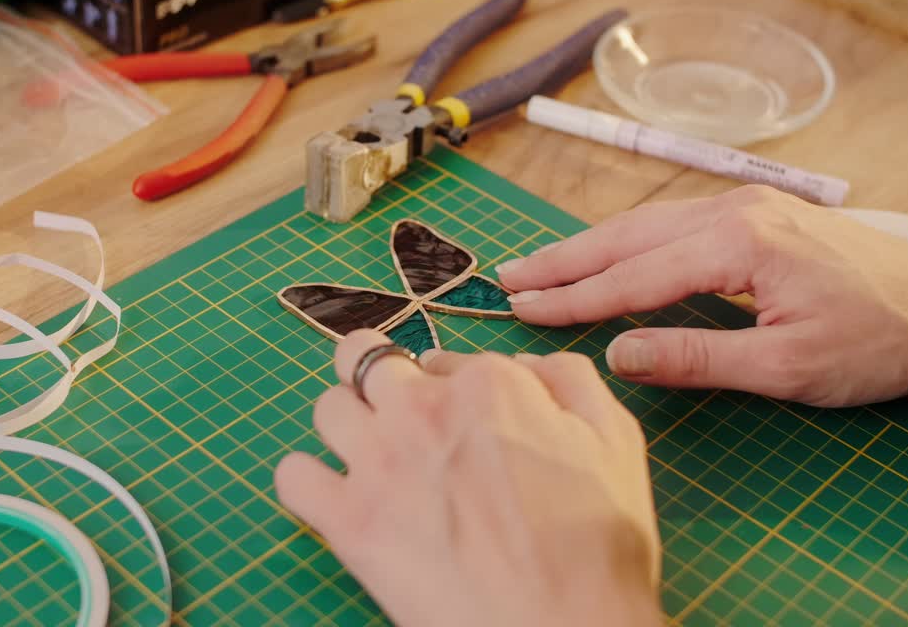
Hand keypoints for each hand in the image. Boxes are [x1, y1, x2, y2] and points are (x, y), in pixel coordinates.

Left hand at [274, 330, 662, 626]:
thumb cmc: (598, 548)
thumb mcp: (615, 440)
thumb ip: (568, 381)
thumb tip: (523, 365)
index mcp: (488, 384)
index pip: (443, 359)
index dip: (450, 387)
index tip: (461, 423)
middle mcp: (424, 409)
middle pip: (366, 360)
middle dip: (376, 376)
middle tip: (394, 411)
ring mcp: (378, 462)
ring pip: (327, 407)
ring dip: (345, 424)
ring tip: (368, 456)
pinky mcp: (347, 520)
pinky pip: (292, 476)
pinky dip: (307, 483)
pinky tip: (334, 499)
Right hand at [496, 185, 907, 406]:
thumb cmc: (879, 342)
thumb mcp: (786, 366)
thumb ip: (695, 358)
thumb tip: (617, 355)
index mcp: (739, 244)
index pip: (634, 276)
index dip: (574, 298)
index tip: (521, 309)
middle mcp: (735, 211)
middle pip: (628, 236)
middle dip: (564, 260)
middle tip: (507, 278)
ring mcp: (747, 206)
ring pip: (647, 225)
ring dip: (591, 248)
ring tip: (541, 267)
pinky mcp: (758, 214)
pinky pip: (674, 225)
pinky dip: (629, 244)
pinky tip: (607, 257)